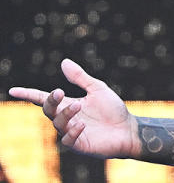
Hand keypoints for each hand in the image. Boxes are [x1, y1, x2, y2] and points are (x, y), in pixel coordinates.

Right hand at [7, 59, 137, 157]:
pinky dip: (73, 131)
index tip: (13, 90)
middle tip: (60, 92)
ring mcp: (71, 132)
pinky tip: (83, 125)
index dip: (28, 95)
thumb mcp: (97, 89)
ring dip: (65, 113)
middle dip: (50, 101)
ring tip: (78, 105)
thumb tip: (64, 61)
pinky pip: (67, 139)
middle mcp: (66, 119)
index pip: (44, 99)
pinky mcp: (78, 144)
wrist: (128, 129)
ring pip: (57, 123)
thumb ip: (80, 77)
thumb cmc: (113, 110)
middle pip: (48, 110)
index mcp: (68, 104)